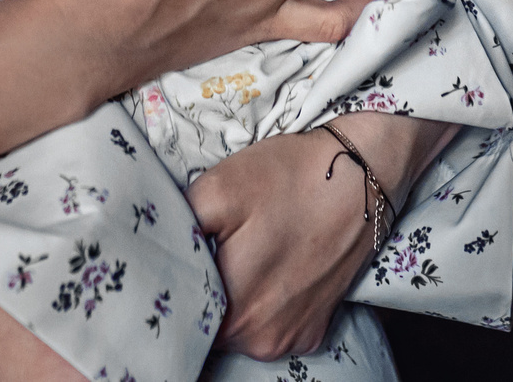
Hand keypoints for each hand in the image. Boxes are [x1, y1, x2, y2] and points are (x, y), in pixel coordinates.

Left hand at [192, 115, 457, 358]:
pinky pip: (269, 325)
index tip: (172, 255)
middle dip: (200, 289)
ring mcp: (290, 339)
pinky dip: (263, 302)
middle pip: (208, 323)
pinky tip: (271, 264)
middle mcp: (262, 339)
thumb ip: (176, 228)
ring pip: (236, 327)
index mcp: (234, 310)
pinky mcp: (312, 330)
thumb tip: (149, 251)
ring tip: (243, 251)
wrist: (364, 175)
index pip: (182, 313)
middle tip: (209, 246)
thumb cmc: (291, 177)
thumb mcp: (217, 188)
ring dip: (231, 297)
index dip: (170, 283)